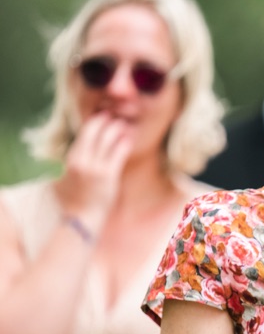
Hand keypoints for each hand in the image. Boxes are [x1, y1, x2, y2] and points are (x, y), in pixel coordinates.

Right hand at [55, 111, 135, 232]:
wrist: (82, 218)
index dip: (94, 121)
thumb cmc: (74, 200)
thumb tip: (68, 155)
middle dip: (105, 120)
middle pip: (94, 131)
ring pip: (107, 139)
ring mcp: (95, 167)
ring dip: (116, 128)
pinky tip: (128, 139)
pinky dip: (124, 143)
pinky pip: (118, 153)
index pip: (83, 132)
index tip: (101, 116)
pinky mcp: (108, 175)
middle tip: (114, 115)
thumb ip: (67, 164)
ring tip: (123, 124)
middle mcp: (82, 160)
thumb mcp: (64, 177)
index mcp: (71, 158)